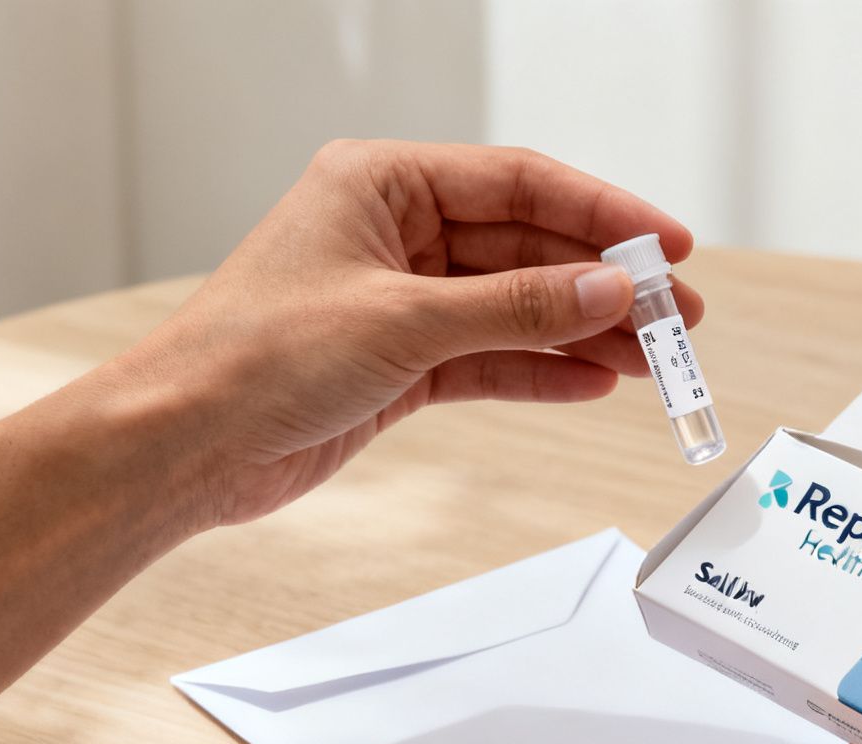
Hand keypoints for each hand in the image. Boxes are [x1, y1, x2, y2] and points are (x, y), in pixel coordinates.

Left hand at [109, 139, 705, 527]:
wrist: (185, 443)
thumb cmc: (253, 356)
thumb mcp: (403, 322)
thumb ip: (517, 307)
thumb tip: (609, 290)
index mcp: (381, 182)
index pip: (519, 183)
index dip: (603, 211)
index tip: (669, 244)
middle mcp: (394, 232)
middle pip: (528, 246)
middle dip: (604, 282)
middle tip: (676, 317)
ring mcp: (401, 299)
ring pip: (518, 306)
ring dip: (585, 331)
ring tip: (654, 359)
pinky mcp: (401, 362)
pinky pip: (492, 356)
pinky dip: (542, 368)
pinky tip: (595, 380)